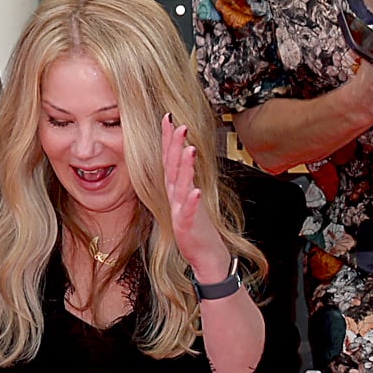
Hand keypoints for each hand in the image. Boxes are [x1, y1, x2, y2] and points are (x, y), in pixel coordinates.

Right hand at [161, 117, 226, 280]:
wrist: (204, 255)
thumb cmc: (197, 226)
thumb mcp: (189, 196)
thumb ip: (184, 176)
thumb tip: (183, 152)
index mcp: (176, 189)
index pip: (170, 159)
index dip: (168, 138)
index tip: (168, 117)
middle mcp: (176, 197)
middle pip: (173, 167)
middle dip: (175, 146)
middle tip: (179, 125)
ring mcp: (181, 211)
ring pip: (180, 186)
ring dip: (184, 168)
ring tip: (188, 150)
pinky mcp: (187, 227)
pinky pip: (189, 212)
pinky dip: (192, 202)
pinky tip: (195, 191)